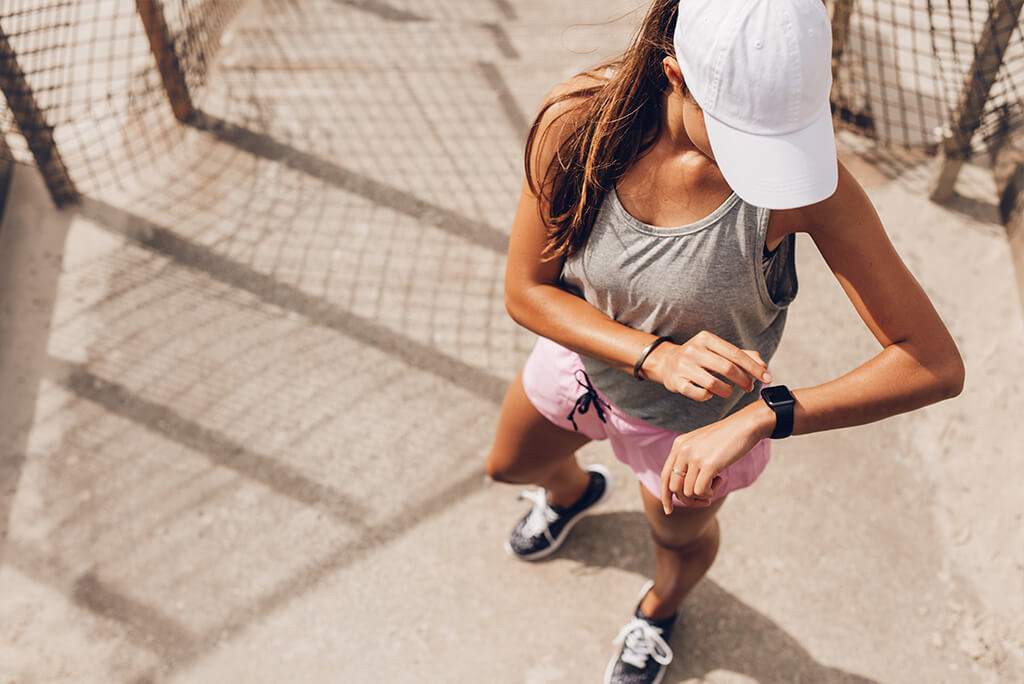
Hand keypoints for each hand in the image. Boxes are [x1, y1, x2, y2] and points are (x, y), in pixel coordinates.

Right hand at [643, 330, 771, 400]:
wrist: (666, 362)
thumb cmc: (699, 357)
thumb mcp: (718, 351)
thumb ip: (742, 355)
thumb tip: (763, 365)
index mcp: (706, 339)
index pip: (736, 354)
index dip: (753, 367)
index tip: (767, 377)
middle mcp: (694, 350)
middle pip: (727, 368)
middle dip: (743, 380)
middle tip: (749, 387)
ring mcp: (683, 366)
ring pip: (713, 383)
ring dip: (727, 391)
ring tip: (729, 391)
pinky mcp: (676, 382)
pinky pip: (698, 393)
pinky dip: (708, 396)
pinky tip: (710, 393)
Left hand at [660, 412, 762, 514]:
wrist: (745, 426)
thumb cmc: (726, 439)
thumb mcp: (701, 446)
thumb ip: (689, 461)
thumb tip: (682, 491)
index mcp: (679, 445)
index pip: (665, 476)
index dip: (665, 496)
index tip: (668, 511)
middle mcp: (682, 450)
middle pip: (674, 488)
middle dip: (688, 500)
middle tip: (705, 500)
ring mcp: (694, 457)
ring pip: (688, 492)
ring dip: (703, 494)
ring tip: (716, 480)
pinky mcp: (708, 464)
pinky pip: (701, 491)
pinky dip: (710, 492)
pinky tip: (719, 479)